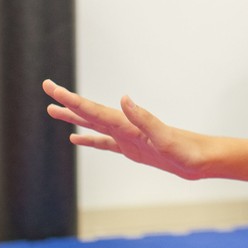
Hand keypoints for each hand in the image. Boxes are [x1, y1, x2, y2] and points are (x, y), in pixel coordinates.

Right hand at [42, 79, 212, 179]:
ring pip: (93, 125)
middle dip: (67, 102)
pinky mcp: (132, 149)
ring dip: (74, 117)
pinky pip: (104, 143)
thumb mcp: (164, 138)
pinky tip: (76, 139)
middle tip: (46, 88)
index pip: (93, 110)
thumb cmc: (186, 151)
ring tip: (52, 111)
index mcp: (127, 124)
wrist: (201, 160)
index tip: (52, 88)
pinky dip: (89, 140)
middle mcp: (125, 127)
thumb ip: (144, 118)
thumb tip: (124, 98)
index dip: (71, 99)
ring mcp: (127, 138)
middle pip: (89, 112)